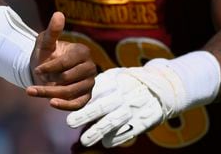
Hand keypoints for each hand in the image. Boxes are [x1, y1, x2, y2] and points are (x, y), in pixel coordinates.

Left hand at [25, 11, 96, 110]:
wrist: (44, 71)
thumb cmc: (45, 54)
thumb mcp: (45, 43)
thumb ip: (52, 31)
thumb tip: (58, 14)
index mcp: (83, 51)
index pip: (67, 62)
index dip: (50, 66)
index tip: (37, 69)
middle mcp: (90, 67)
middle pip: (68, 79)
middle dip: (49, 81)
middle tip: (34, 80)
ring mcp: (90, 83)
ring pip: (70, 92)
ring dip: (49, 93)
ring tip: (31, 91)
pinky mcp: (86, 96)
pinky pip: (78, 104)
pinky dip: (65, 106)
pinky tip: (51, 103)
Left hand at [66, 62, 183, 147]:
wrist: (161, 87)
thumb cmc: (128, 84)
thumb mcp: (113, 78)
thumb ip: (96, 88)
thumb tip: (73, 97)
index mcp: (112, 83)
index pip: (91, 93)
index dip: (76, 100)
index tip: (59, 103)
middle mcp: (121, 96)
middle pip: (101, 106)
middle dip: (85, 115)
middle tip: (70, 123)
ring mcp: (133, 109)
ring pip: (113, 121)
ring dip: (98, 131)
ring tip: (84, 141)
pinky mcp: (144, 121)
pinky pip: (130, 131)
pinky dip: (118, 137)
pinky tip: (107, 143)